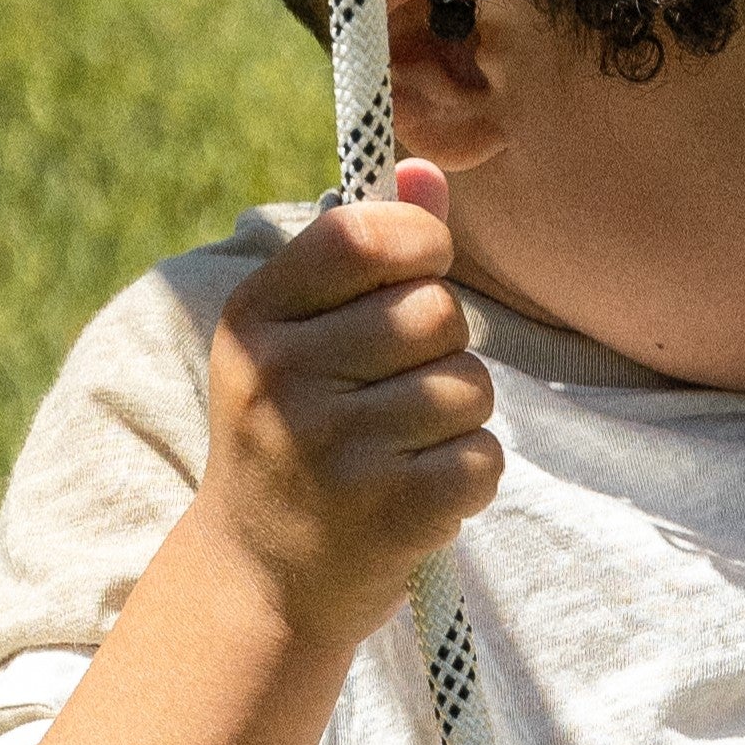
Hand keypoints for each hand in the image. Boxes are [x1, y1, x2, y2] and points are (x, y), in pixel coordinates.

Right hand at [200, 159, 501, 646]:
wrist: (263, 578)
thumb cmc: (296, 439)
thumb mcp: (304, 341)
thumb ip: (368, 251)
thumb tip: (429, 166)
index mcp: (259, 319)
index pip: (370, 235)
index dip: (423, 247)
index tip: (420, 274)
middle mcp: (286, 378)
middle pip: (438, 312)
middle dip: (442, 348)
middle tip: (395, 393)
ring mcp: (336, 449)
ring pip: (471, 385)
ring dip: (459, 417)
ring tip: (401, 447)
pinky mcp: (391, 512)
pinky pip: (485, 456)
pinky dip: (469, 475)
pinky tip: (418, 492)